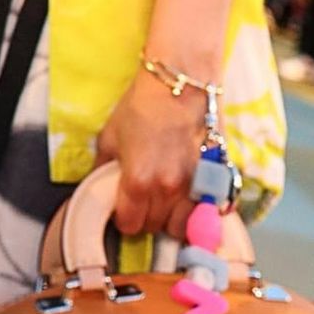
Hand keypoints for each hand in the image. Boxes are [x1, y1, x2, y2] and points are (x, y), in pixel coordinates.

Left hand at [95, 68, 210, 238]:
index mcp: (137, 181)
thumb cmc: (140, 107)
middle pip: (154, 227)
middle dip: (145, 218)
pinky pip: (206, 213)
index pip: (129, 224)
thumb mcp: (109, 136)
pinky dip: (196, 212)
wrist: (181, 85)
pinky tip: (188, 198)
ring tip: (165, 201)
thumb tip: (97, 187)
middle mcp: (167, 191)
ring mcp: (194, 188)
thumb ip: (101, 168)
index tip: (123, 208)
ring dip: (171, 219)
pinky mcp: (216, 181)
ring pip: (181, 227)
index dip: (123, 219)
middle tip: (142, 200)